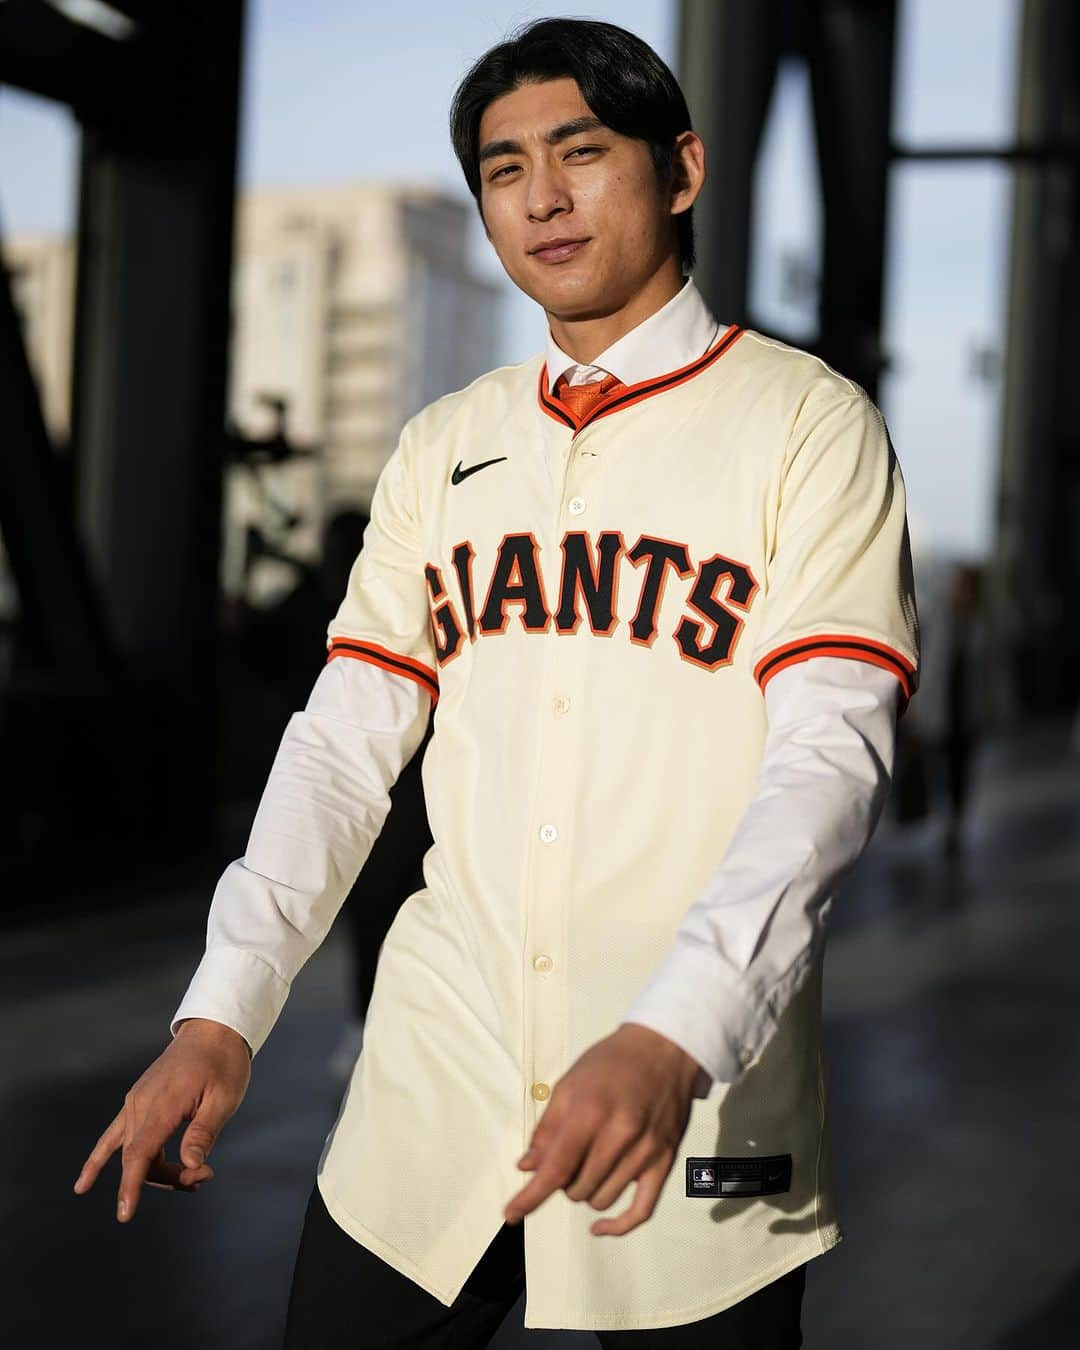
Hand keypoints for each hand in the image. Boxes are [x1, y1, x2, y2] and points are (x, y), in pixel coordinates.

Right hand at [72, 1018, 251, 1222]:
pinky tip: (83, 1184)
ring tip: (194, 1175)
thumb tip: (191, 1164)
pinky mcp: (136, 1101)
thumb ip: (203, 1132)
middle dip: (170, 1178)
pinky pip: (113, 1136)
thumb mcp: (224, 1098)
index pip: (140, 1155)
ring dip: (157, 1172)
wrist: (211, 1031)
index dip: (131, 1186)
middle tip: (206, 1174)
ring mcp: (135, 1102)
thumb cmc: (223, 1064)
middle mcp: (141, 1105)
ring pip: (133, 1153)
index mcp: (162, 1105)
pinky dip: (99, 1160)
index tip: (125, 1214)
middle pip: (141, 1160)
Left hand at [504, 1023, 702, 1236]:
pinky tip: (599, 1227)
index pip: (556, 1168)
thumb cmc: (611, 1063)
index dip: (530, 1196)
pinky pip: (642, 1210)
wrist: (664, 1048)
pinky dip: (618, 1225)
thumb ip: (547, 1128)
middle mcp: (621, 1134)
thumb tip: (527, 1167)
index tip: (511, 1214)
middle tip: (566, 1156)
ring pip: (602, 1199)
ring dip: (586, 1191)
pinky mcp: (665, 1160)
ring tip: (587, 1165)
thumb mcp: (569, 1084)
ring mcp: (646, 1151)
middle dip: (562, 1180)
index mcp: (591, 1112)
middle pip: (576, 1188)